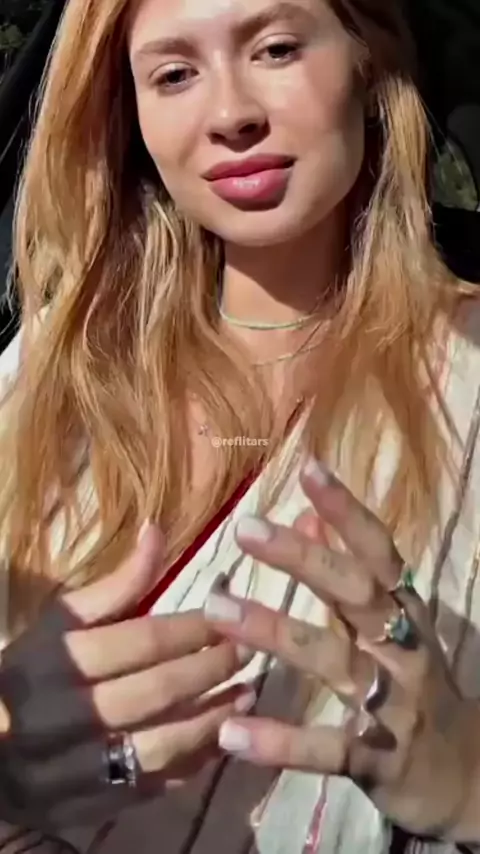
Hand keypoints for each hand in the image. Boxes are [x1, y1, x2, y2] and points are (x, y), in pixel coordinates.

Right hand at [0, 524, 252, 828]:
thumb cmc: (30, 672)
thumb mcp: (60, 622)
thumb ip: (114, 585)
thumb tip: (157, 531)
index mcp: (52, 663)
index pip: (137, 642)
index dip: (190, 627)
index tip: (226, 613)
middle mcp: (61, 718)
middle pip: (153, 692)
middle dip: (209, 669)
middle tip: (248, 649)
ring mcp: (75, 770)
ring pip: (158, 747)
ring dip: (213, 720)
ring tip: (248, 693)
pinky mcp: (89, 808)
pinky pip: (153, 788)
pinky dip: (195, 763)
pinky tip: (223, 736)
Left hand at [204, 459, 479, 841]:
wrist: (466, 773)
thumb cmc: (415, 681)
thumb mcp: (392, 622)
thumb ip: (347, 570)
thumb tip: (308, 511)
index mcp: (404, 609)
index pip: (377, 549)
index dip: (346, 508)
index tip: (307, 468)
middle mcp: (403, 646)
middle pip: (355, 593)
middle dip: (303, 558)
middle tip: (245, 528)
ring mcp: (394, 703)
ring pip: (333, 659)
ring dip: (274, 631)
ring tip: (216, 611)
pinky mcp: (379, 759)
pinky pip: (327, 748)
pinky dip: (281, 742)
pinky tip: (231, 733)